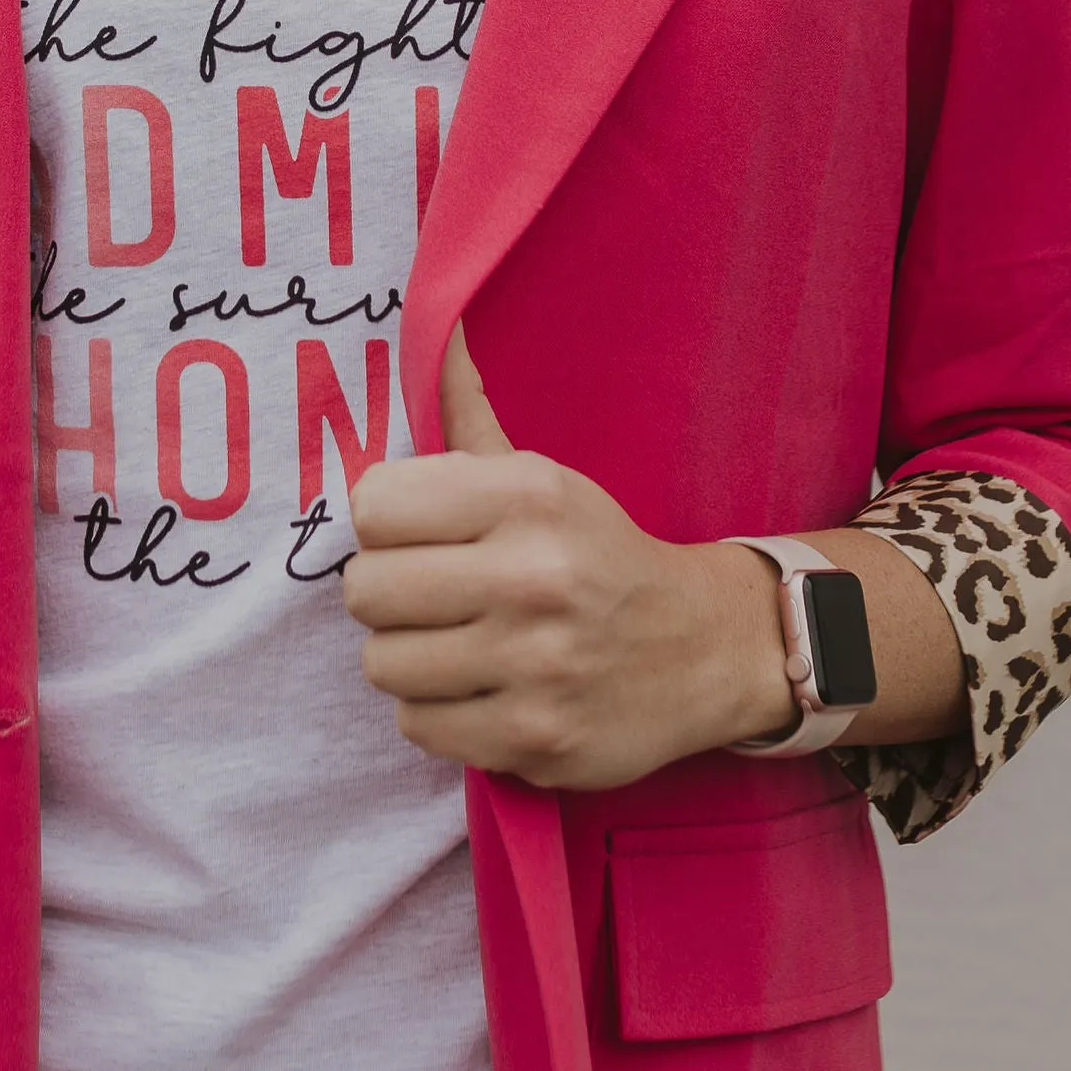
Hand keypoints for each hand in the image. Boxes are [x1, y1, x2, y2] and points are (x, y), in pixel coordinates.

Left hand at [343, 327, 795, 788]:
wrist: (706, 649)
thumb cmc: (599, 554)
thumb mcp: (546, 477)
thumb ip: (469, 416)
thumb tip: (435, 333)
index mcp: (528, 497)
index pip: (371, 505)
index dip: (384, 527)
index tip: (420, 538)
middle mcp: (533, 576)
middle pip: (364, 592)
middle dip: (387, 597)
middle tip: (432, 598)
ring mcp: (536, 664)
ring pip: (382, 664)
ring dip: (409, 660)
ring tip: (458, 646)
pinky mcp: (536, 737)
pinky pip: (418, 726)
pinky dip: (438, 714)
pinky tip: (480, 690)